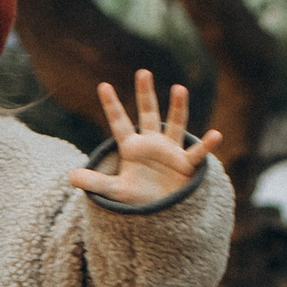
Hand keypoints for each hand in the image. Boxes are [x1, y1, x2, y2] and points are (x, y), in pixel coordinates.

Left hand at [67, 70, 222, 206]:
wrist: (163, 213)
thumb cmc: (140, 199)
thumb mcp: (115, 191)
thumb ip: (95, 182)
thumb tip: (70, 176)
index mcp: (132, 147)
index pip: (119, 123)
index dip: (111, 106)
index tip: (103, 86)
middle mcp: (152, 144)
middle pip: (148, 114)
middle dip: (145, 94)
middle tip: (143, 72)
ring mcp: (171, 151)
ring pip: (176, 125)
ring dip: (177, 108)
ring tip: (180, 88)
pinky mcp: (187, 165)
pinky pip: (198, 153)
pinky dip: (206, 145)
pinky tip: (215, 135)